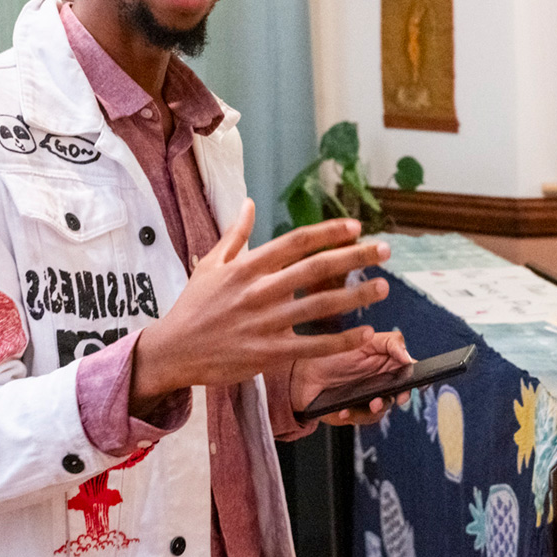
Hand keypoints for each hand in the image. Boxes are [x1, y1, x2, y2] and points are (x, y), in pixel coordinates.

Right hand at [131, 200, 391, 413]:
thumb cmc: (193, 306)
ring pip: (318, 307)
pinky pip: (311, 347)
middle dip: (353, 257)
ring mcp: (264, 324)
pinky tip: (364, 333)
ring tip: (383, 287)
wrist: (172, 351)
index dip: (328, 233)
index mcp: (247, 267)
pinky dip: (339, 341)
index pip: (295, 243)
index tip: (356, 227)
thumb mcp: (210, 264)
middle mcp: (258, 292)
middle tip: (384, 250)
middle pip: (315, 270)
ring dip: (355, 297)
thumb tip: (249, 202)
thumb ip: (235, 234)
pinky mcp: (267, 354)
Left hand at [290, 330, 412, 425]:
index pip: (409, 369)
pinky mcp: (355, 412)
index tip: (416, 381)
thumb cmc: (332, 354)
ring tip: (371, 404)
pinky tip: (344, 410)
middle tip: (399, 397)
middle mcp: (381, 381)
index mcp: (387, 362)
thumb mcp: (362, 340)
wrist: (301, 374)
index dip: (417, 376)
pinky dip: (355, 415)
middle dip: (401, 396)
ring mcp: (368, 398)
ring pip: (384, 408)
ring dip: (379, 407)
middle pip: (402, 392)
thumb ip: (389, 343)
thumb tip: (408, 357)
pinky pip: (363, 418)